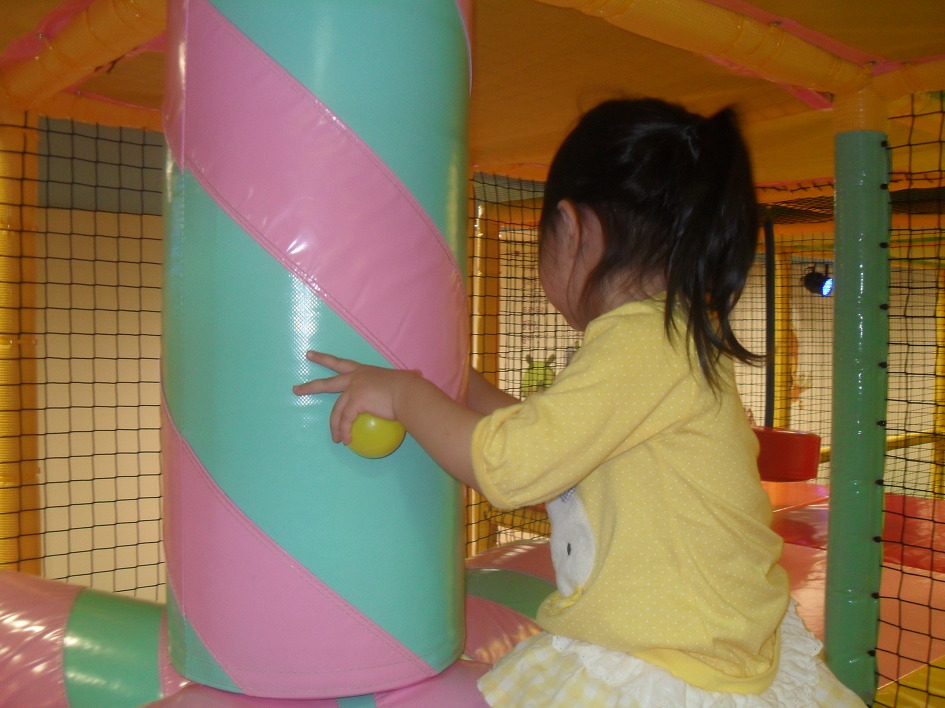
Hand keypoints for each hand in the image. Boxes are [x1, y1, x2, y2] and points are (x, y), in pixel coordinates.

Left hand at [293, 351, 416, 444]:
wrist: (409, 393)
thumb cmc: (410, 387)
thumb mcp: (404, 379)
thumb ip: (407, 378)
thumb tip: (418, 376)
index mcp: (364, 371)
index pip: (341, 364)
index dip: (324, 359)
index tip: (310, 355)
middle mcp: (355, 377)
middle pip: (327, 382)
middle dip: (310, 386)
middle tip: (296, 390)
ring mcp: (353, 389)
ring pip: (336, 409)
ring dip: (334, 426)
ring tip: (335, 438)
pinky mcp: (355, 401)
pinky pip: (345, 420)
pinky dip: (345, 431)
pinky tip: (347, 440)